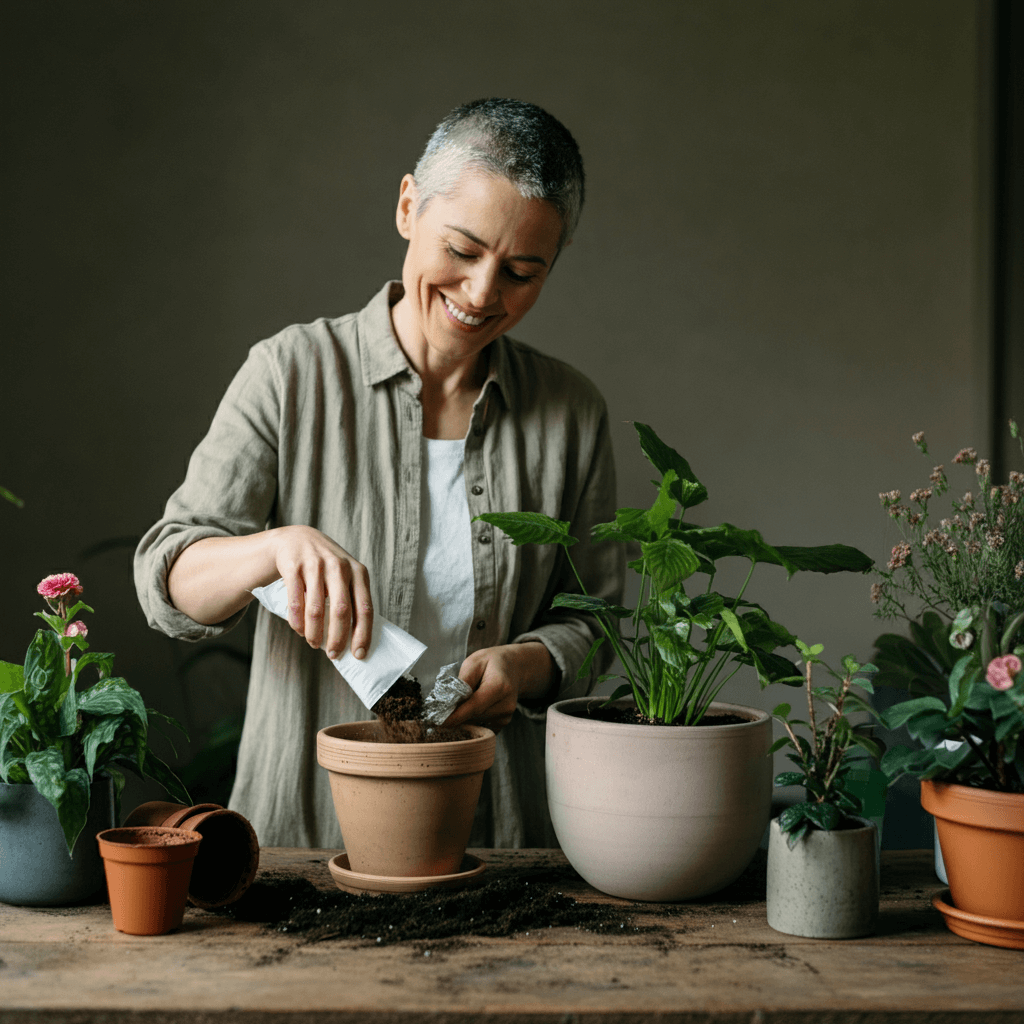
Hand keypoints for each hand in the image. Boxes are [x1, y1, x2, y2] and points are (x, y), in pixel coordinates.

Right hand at [271, 525, 373, 660]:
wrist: (297, 538)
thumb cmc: (327, 565)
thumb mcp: (346, 575)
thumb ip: (353, 598)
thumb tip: (357, 638)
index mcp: (358, 572)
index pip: (365, 608)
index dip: (363, 634)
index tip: (359, 654)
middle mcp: (339, 567)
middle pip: (341, 611)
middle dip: (338, 638)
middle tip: (334, 655)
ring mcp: (315, 565)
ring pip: (316, 609)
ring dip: (315, 633)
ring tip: (314, 643)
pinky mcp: (294, 567)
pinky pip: (295, 602)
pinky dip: (297, 622)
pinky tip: (300, 631)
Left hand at [444, 642, 556, 733]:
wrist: (514, 668)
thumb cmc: (491, 662)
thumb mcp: (474, 662)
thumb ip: (463, 681)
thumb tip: (449, 702)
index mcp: (500, 686)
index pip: (473, 706)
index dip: (454, 716)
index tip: (435, 722)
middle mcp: (506, 705)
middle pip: (472, 716)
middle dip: (455, 714)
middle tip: (439, 708)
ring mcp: (506, 716)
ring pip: (475, 722)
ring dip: (463, 716)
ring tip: (461, 700)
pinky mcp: (502, 723)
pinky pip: (480, 726)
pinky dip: (471, 719)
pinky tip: (470, 707)